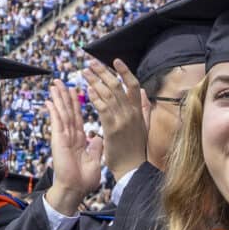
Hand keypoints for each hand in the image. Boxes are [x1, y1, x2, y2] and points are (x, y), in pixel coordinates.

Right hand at [45, 83, 104, 215]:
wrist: (76, 190)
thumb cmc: (84, 180)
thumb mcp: (95, 161)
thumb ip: (95, 148)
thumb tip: (98, 137)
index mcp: (79, 140)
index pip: (78, 117)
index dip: (76, 103)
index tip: (75, 90)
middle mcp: (70, 136)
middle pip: (68, 111)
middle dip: (65, 96)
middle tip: (61, 81)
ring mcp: (63, 137)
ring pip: (62, 113)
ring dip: (58, 98)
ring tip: (55, 85)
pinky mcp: (58, 140)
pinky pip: (57, 122)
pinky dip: (54, 111)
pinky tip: (50, 101)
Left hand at [84, 58, 148, 174]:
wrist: (132, 169)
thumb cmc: (135, 150)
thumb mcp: (144, 126)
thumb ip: (143, 108)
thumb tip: (143, 92)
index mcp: (138, 111)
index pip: (133, 84)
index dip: (124, 71)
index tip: (115, 60)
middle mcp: (131, 112)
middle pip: (117, 85)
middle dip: (103, 72)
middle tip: (91, 63)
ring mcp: (123, 119)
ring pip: (108, 94)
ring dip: (95, 81)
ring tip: (84, 72)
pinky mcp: (113, 128)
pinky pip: (103, 108)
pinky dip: (95, 98)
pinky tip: (87, 90)